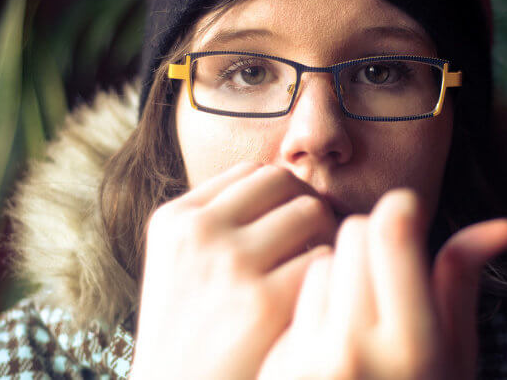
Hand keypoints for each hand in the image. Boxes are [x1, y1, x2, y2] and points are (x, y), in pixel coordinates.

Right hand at [130, 162, 336, 378]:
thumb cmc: (189, 334)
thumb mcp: (180, 266)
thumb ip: (219, 222)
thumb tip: (287, 187)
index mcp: (175, 220)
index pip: (251, 172)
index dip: (282, 193)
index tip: (292, 220)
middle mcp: (198, 232)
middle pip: (283, 182)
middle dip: (306, 204)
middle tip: (316, 237)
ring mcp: (230, 264)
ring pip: (310, 211)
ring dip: (326, 234)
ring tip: (321, 265)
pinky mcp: (264, 304)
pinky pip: (324, 259)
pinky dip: (331, 274)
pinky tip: (320, 296)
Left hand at [257, 189, 506, 379]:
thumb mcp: (455, 354)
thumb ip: (462, 283)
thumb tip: (503, 225)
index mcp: (414, 346)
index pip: (391, 234)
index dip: (402, 207)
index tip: (408, 210)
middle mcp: (356, 350)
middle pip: (355, 232)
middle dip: (376, 240)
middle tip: (389, 273)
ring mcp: (311, 358)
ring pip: (325, 257)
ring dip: (345, 271)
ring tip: (362, 313)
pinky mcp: (280, 362)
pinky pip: (299, 292)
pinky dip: (319, 298)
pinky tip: (332, 332)